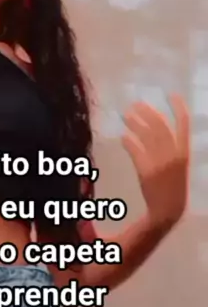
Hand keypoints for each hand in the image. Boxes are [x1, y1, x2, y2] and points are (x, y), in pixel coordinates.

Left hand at [121, 94, 189, 231]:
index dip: (179, 109)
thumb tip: (156, 131)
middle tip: (134, 105)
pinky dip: (129, 141)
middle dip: (147, 112)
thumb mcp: (179, 166)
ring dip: (135, 123)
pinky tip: (123, 137)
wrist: (168, 211)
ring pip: (146, 136)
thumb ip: (171, 149)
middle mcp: (173, 155)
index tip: (173, 95)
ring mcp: (160, 163)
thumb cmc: (173, 188)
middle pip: (159, 126)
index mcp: (184, 153)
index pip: (184, 125)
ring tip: (125, 116)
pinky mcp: (146, 171)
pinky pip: (135, 151)